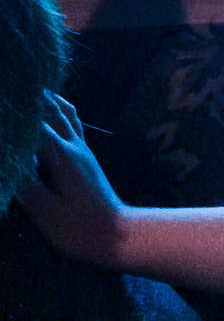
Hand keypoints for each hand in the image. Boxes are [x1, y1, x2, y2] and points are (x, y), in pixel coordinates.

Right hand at [20, 92, 129, 267]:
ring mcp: (82, 148)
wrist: (116, 235)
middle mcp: (73, 144)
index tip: (2, 101)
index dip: (12, 115)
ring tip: (27, 86)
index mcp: (61, 156)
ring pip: (62, 111)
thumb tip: (9, 159)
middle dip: (26, 97)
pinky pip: (72, 121)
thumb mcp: (44, 211)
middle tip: (11, 85)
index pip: (30, 124)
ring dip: (43, 98)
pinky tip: (54, 104)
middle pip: (48, 110)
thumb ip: (24, 181)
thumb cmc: (78, 229)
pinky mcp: (85, 155)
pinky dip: (59, 107)